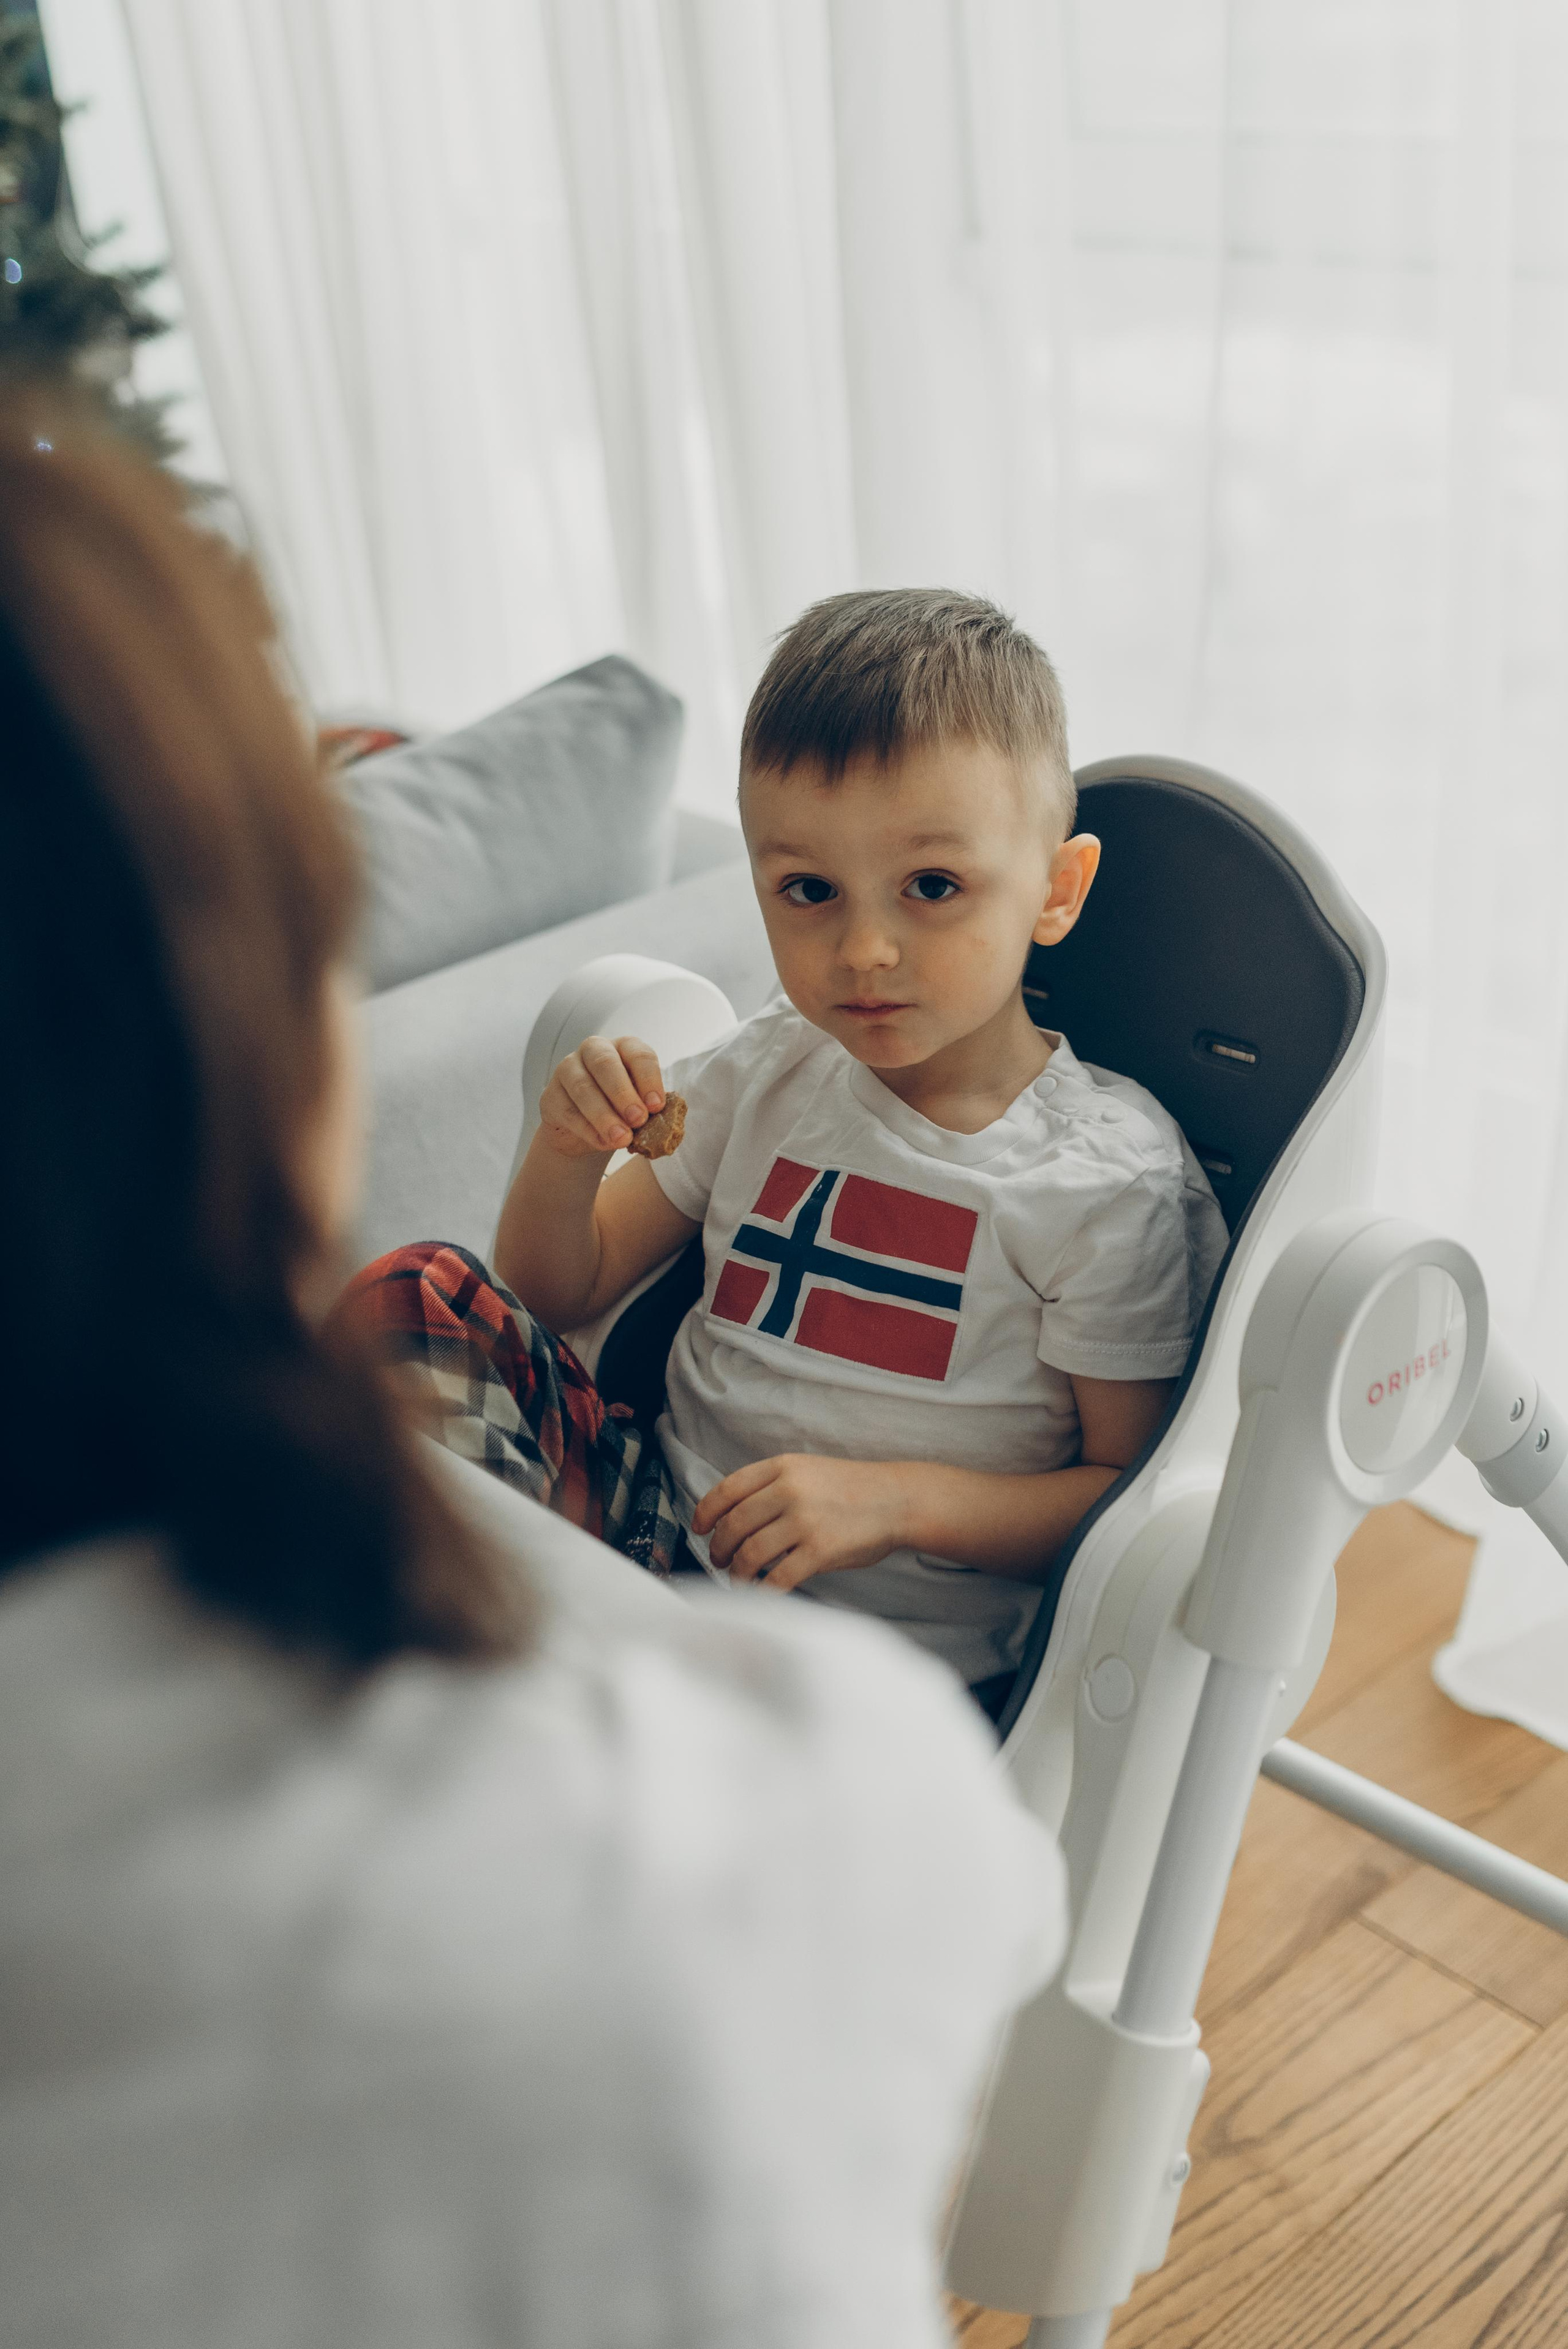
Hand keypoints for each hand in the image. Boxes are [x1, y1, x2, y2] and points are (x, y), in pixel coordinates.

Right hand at [538, 1033, 665, 1158]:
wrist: (586, 1132)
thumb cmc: (621, 1110)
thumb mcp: (640, 1106)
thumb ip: (651, 1109)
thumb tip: (665, 1122)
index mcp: (623, 1048)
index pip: (638, 1054)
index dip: (649, 1079)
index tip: (656, 1106)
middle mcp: (593, 1051)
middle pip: (605, 1063)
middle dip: (623, 1093)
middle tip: (638, 1119)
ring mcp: (568, 1070)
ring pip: (583, 1087)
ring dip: (604, 1115)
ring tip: (621, 1138)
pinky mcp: (550, 1096)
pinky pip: (568, 1111)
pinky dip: (587, 1130)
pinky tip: (604, 1143)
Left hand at [694, 1454, 910, 1590]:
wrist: (897, 1499)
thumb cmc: (852, 1489)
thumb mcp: (808, 1470)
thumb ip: (773, 1485)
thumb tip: (732, 1516)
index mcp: (782, 1468)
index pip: (727, 1490)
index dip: (705, 1512)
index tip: (699, 1528)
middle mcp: (789, 1491)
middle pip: (733, 1525)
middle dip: (719, 1548)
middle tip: (719, 1559)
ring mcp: (804, 1521)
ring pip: (750, 1554)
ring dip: (737, 1572)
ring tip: (738, 1578)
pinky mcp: (820, 1551)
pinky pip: (779, 1578)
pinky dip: (763, 1590)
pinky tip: (762, 1593)